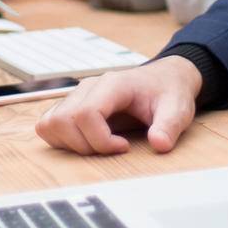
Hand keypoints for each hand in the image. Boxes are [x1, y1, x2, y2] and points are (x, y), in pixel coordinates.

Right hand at [36, 56, 200, 155]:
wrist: (163, 79)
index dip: (100, 140)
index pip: (85, 114)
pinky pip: (49, 124)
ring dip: (70, 144)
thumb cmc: (167, 92)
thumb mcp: (178, 108)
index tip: (124, 147)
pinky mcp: (72, 105)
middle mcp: (89, 87)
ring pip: (50, 123)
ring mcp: (77, 95)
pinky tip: (89, 142)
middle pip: (62, 120)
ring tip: (99, 145)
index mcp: (112, 85)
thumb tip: (159, 144)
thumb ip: (169, 125)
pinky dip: (62, 140)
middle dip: (84, 146)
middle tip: (112, 149)